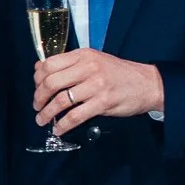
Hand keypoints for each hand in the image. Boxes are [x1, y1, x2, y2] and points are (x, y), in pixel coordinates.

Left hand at [34, 49, 163, 134]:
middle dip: (39, 98)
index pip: (49, 64)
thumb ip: (71, 65)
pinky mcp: (103, 102)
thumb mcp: (94, 60)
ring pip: (61, 101)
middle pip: (51, 83)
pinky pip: (75, 116)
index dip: (37, 79)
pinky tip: (59, 129)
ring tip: (42, 119)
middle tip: (37, 106)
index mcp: (84, 55)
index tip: (36, 88)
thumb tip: (41, 71)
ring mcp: (96, 85)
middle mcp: (89, 68)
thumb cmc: (118, 73)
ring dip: (47, 113)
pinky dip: (63, 125)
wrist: (147, 83)